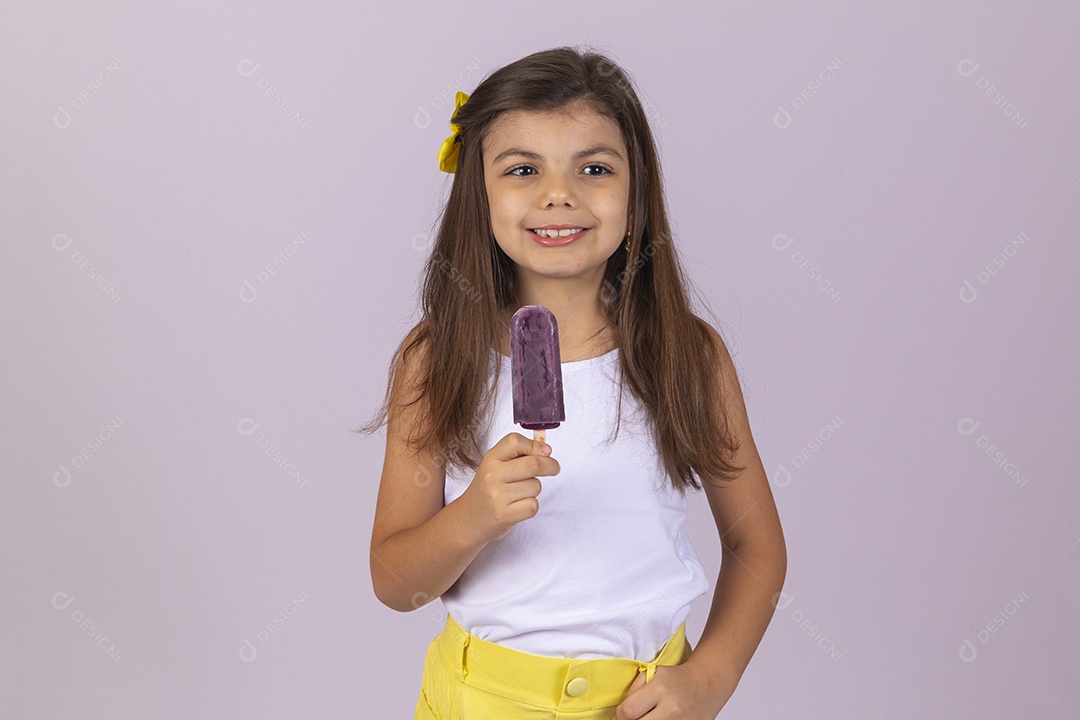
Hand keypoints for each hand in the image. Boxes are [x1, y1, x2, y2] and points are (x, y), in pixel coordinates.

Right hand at [459, 432, 559, 543]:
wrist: (469, 518)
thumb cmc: (489, 489)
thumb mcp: (497, 465)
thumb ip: (519, 454)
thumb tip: (546, 450)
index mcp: (491, 459)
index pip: (515, 441)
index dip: (535, 445)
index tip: (546, 451)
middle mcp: (492, 475)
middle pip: (533, 464)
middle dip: (550, 466)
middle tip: (554, 468)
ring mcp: (497, 496)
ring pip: (535, 486)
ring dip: (534, 490)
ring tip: (519, 493)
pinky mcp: (504, 515)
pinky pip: (533, 505)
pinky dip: (531, 506)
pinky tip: (517, 506)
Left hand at [614, 662, 732, 719]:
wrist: (705, 685)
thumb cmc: (675, 679)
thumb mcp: (652, 673)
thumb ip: (634, 690)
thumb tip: (622, 711)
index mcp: (660, 689)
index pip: (628, 712)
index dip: (622, 712)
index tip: (627, 710)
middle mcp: (671, 709)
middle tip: (639, 715)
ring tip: (652, 716)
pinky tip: (661, 719)